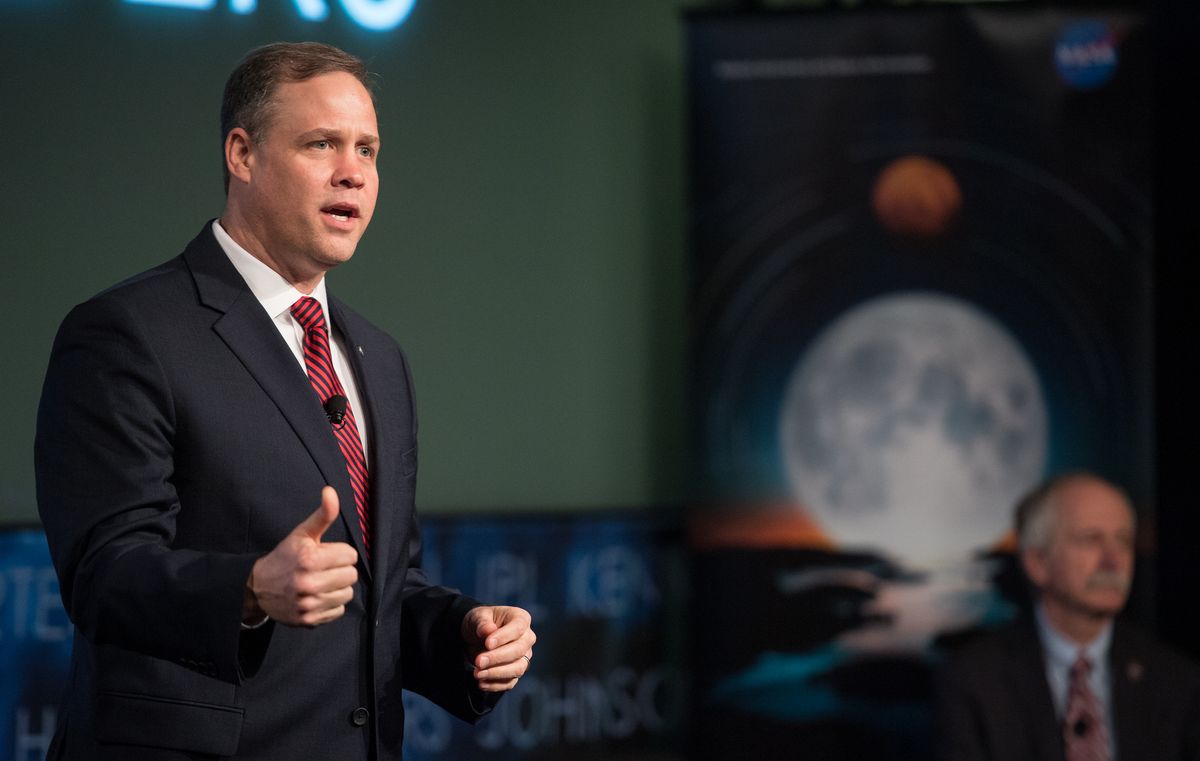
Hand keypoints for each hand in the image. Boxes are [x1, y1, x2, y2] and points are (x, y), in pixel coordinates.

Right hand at [243, 486, 358, 626]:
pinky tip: (317, 596)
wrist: (258, 587)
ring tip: (321, 582)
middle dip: (340, 570)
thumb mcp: (302, 533)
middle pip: (351, 575)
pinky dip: (331, 604)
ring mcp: (309, 604)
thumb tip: (331, 491)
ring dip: (337, 588)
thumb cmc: (285, 557)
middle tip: (323, 569)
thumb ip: (322, 514)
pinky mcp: (309, 620)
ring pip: (347, 594)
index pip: (351, 556)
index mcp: (309, 559)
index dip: (340, 553)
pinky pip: (339, 611)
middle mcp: (309, 583)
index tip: (326, 554)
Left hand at [462, 606, 535, 691]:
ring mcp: (524, 657)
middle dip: (497, 658)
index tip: (487, 644)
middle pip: (518, 650)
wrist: (476, 637)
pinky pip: (510, 682)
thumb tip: (489, 631)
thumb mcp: (478, 617)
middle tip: (478, 661)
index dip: (504, 637)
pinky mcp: (516, 672)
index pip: (518, 628)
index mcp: (521, 619)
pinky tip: (481, 683)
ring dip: (497, 673)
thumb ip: (482, 623)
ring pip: (517, 668)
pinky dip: (495, 685)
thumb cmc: (481, 623)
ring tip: (477, 673)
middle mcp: (527, 638)